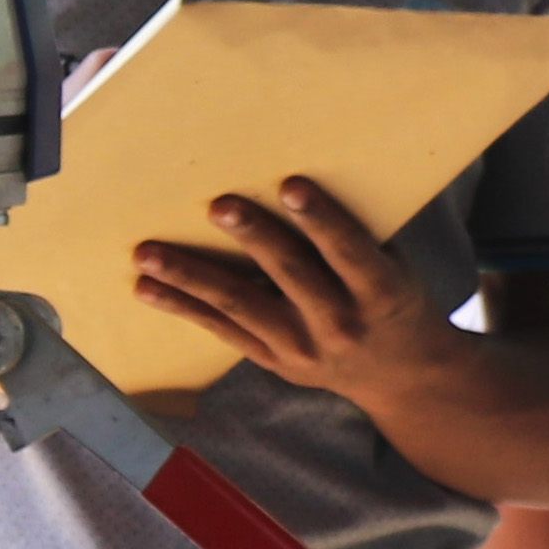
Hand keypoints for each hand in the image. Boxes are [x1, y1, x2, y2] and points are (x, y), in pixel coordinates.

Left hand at [129, 176, 460, 408]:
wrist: (402, 375)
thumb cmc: (393, 297)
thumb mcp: (392, 264)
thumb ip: (354, 232)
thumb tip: (297, 173)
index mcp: (379, 292)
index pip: (349, 250)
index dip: (320, 219)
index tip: (290, 185)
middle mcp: (340, 323)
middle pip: (291, 275)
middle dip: (254, 239)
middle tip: (218, 205)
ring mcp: (301, 348)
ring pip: (241, 306)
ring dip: (191, 277)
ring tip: (148, 254)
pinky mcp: (272, 360)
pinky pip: (222, 330)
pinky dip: (182, 306)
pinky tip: (146, 287)